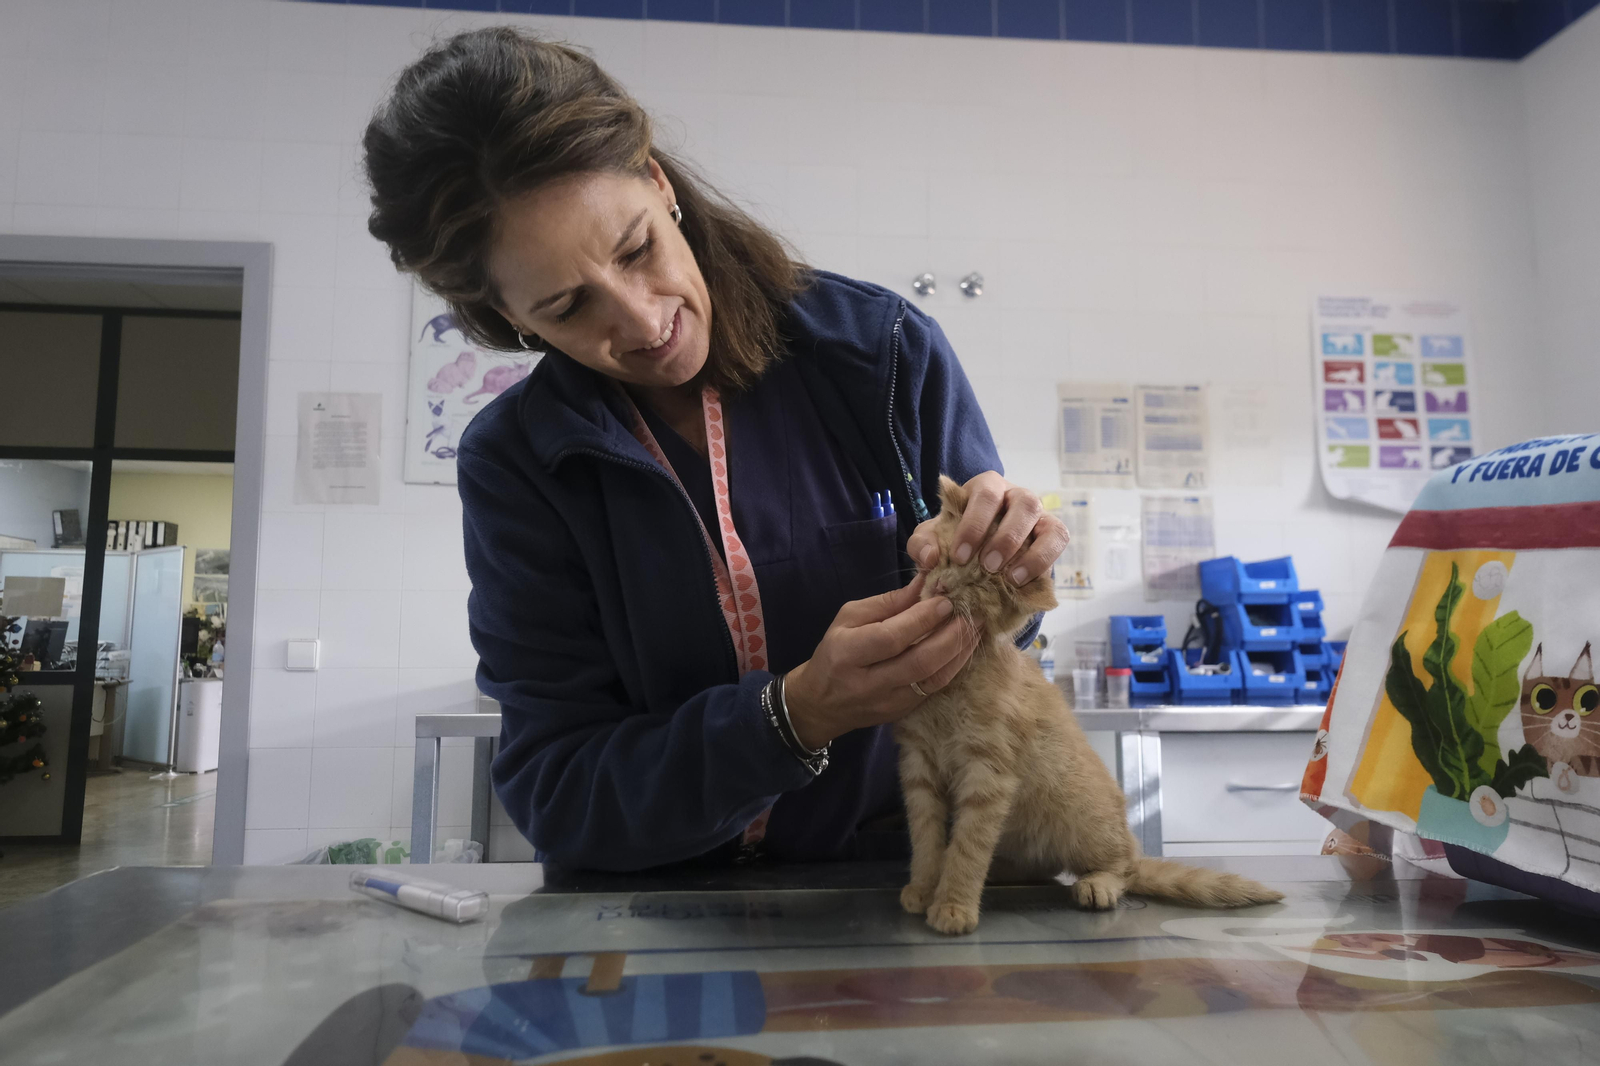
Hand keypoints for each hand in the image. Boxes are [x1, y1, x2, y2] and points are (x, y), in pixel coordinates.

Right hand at [783, 574, 979, 749]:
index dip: (922, 619)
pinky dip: (954, 667)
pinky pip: (935, 689)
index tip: (946, 600)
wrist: (822, 704)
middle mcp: (867, 683)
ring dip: (960, 652)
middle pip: (918, 662)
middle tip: (971, 613)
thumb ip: (887, 602)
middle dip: (950, 636)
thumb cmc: (835, 652)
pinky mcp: (902, 712)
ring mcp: (887, 703)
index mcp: (847, 653)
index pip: (891, 638)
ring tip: (977, 628)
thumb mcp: (849, 618)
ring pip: (932, 680)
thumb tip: (925, 583)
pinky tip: (966, 648)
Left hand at [905, 472, 1068, 584]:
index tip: (959, 557)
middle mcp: (1017, 496)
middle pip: (1024, 503)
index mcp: (987, 487)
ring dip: (1031, 553)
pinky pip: (1058, 543)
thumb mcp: (933, 539)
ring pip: (1049, 523)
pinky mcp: (1053, 537)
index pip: (986, 493)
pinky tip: (1024, 582)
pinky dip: (1044, 562)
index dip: (974, 524)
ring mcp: (1039, 516)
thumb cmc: (954, 539)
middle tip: (987, 566)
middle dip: (1006, 537)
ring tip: (1010, 578)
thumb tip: (930, 557)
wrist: (975, 558)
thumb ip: (922, 544)